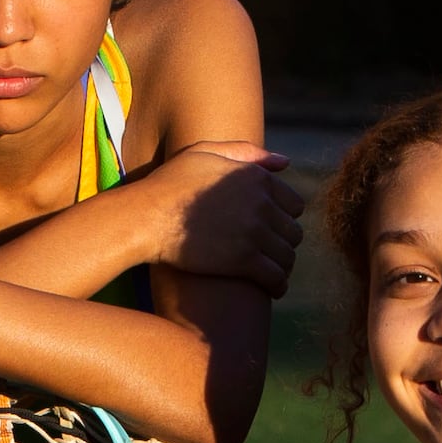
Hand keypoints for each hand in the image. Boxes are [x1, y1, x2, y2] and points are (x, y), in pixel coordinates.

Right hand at [144, 141, 305, 293]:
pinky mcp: (244, 260)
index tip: (272, 229)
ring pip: (287, 256)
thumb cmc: (169, 184)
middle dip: (283, 243)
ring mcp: (255, 233)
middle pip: (293, 232)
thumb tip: (286, 162)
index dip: (284, 218)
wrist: (146, 217)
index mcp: (257, 178)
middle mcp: (262, 204)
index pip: (295, 205)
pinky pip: (276, 277)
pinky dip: (277, 285)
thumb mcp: (205, 154)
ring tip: (270, 272)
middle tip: (270, 253)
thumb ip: (246, 153)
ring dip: (282, 266)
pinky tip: (272, 288)